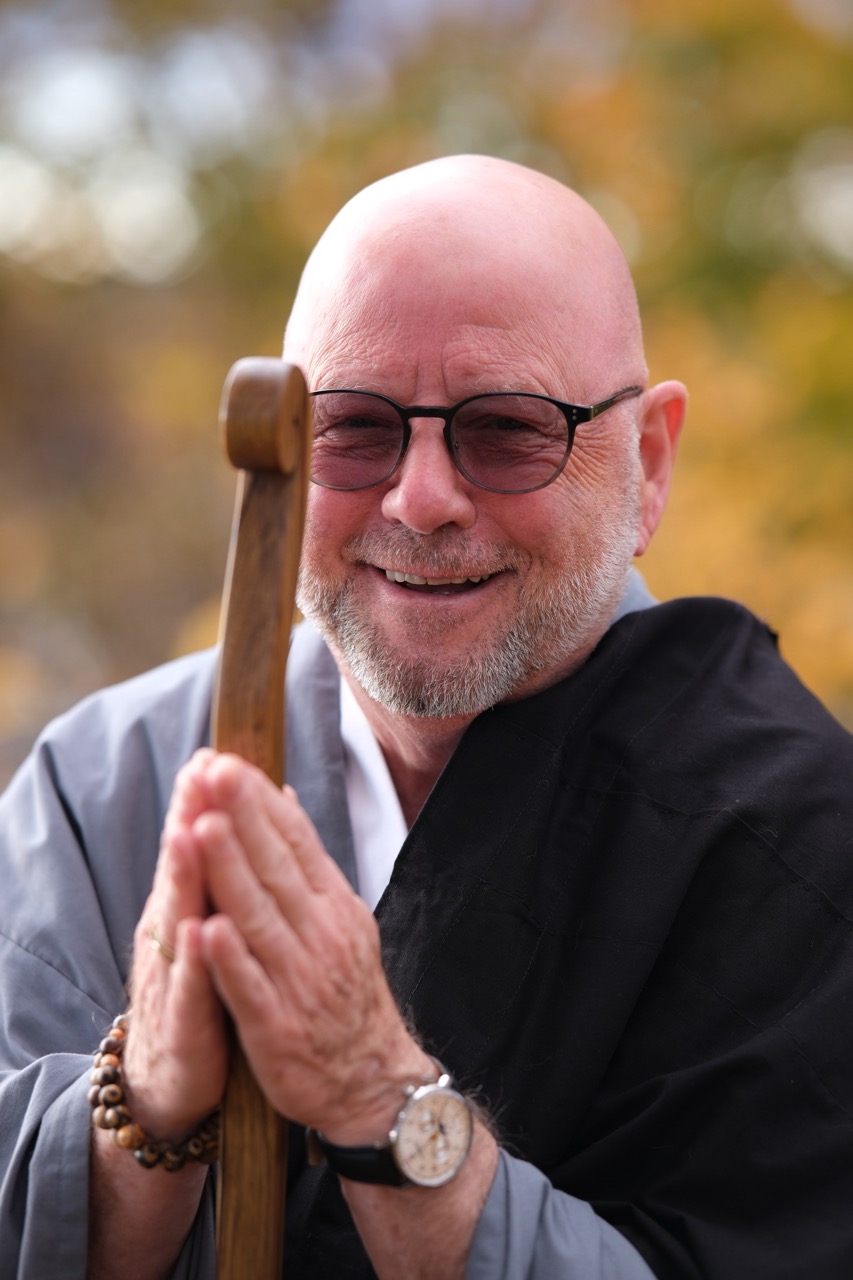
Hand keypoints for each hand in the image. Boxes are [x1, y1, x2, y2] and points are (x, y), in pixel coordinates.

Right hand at [124, 750, 228, 1139]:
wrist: (173, 1084)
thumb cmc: (200, 992)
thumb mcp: (211, 926)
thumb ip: (221, 875)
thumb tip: (240, 815)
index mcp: (187, 909)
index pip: (196, 846)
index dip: (203, 803)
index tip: (214, 754)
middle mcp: (172, 936)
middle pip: (184, 870)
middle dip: (193, 820)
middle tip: (200, 773)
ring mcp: (173, 979)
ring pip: (179, 921)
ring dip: (186, 875)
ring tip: (193, 831)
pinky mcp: (183, 1026)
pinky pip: (190, 990)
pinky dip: (194, 959)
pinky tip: (198, 931)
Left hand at [182, 750, 431, 1141]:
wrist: (371, 1080)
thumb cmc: (344, 990)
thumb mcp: (340, 918)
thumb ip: (307, 860)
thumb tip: (281, 793)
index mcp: (334, 906)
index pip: (296, 842)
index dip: (261, 802)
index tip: (230, 762)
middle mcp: (321, 936)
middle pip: (276, 869)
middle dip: (242, 819)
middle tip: (215, 772)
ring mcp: (300, 981)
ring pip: (259, 919)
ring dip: (230, 873)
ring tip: (203, 829)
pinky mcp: (278, 1029)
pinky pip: (251, 988)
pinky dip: (229, 959)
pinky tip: (205, 928)